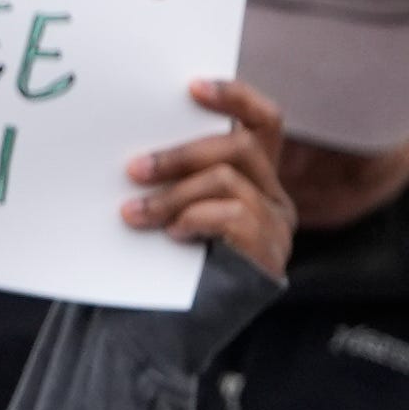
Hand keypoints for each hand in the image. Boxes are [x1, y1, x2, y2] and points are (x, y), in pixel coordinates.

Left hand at [124, 78, 293, 281]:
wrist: (166, 322)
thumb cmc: (161, 256)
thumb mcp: (167, 203)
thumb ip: (170, 173)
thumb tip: (133, 134)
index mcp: (253, 174)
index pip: (264, 121)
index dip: (236, 97)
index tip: (191, 87)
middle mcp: (274, 195)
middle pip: (239, 147)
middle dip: (180, 155)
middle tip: (132, 169)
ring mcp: (276, 226)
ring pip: (227, 182)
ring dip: (172, 195)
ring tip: (133, 214)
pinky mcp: (269, 256)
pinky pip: (233, 217)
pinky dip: (194, 220)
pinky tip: (171, 234)